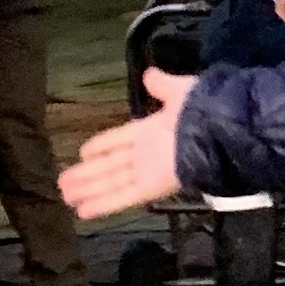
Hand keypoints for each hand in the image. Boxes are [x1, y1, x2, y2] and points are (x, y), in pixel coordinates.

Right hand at [65, 77, 193, 218]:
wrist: (221, 129)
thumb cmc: (203, 110)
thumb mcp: (181, 91)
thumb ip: (163, 86)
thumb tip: (149, 74)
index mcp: (152, 130)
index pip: (120, 139)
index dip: (101, 146)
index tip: (83, 152)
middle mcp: (146, 153)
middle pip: (110, 166)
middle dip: (87, 174)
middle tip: (63, 183)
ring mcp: (148, 171)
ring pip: (112, 183)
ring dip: (89, 191)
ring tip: (65, 198)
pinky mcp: (153, 188)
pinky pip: (124, 196)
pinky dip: (104, 204)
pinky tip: (83, 211)